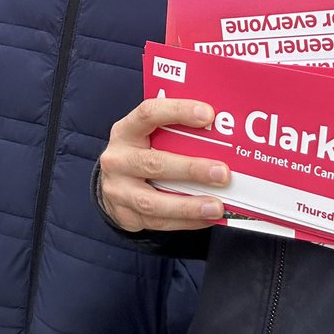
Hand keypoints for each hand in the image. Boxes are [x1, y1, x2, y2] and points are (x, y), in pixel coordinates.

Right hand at [98, 96, 230, 232]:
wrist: (111, 185)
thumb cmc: (139, 153)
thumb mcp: (146, 136)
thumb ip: (174, 134)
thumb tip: (220, 133)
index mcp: (125, 131)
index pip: (149, 114)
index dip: (178, 111)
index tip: (208, 114)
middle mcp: (118, 160)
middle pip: (154, 163)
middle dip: (191, 169)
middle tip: (222, 173)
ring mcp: (118, 190)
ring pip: (153, 201)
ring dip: (189, 205)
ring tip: (217, 207)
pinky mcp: (125, 215)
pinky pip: (159, 222)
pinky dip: (186, 221)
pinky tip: (207, 218)